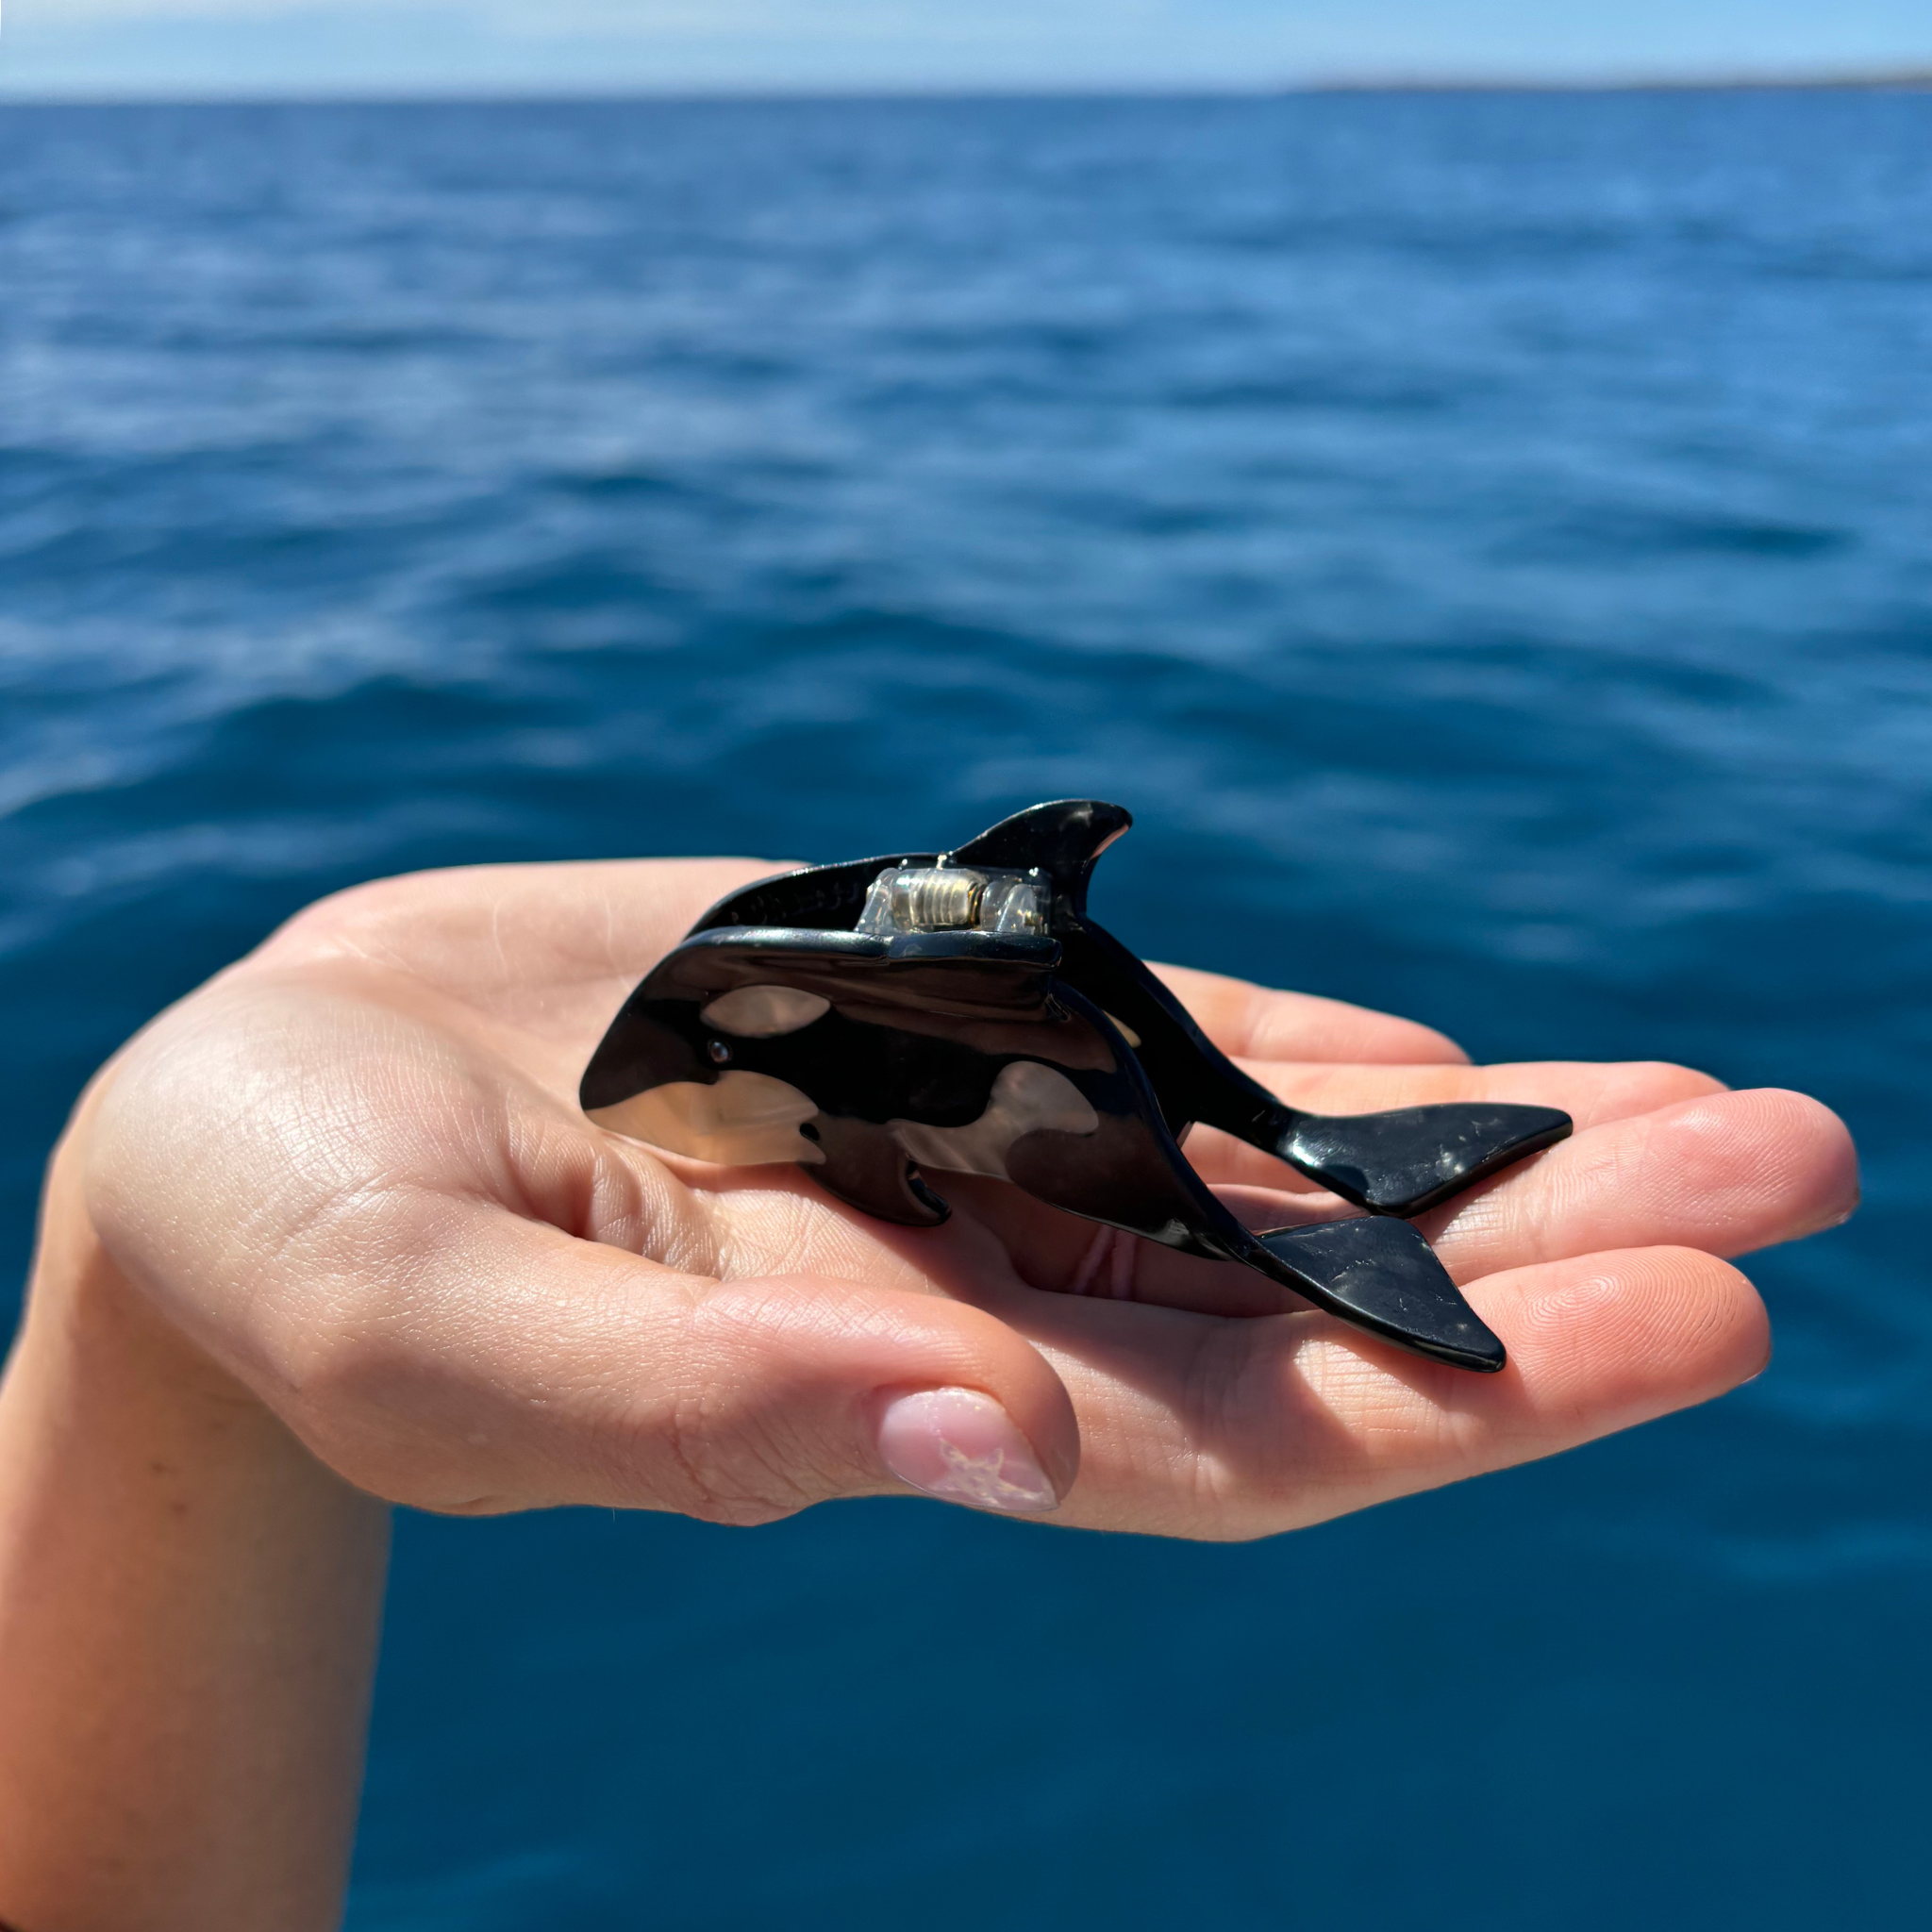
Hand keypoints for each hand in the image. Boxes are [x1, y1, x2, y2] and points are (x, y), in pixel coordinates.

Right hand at [79, 858, 1856, 1539]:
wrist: (260, 1121)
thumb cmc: (297, 1256)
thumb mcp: (444, 1343)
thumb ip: (685, 1409)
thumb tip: (968, 1449)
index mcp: (887, 1402)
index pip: (1238, 1433)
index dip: (1473, 1393)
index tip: (1710, 1313)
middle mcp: (961, 1295)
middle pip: (1311, 1295)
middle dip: (1560, 1250)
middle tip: (1804, 1159)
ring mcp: (945, 1161)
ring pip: (1258, 1163)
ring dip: (1481, 1142)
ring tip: (1709, 1096)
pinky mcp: (897, 1038)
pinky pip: (1135, 1046)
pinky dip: (1289, 1051)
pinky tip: (1438, 1065)